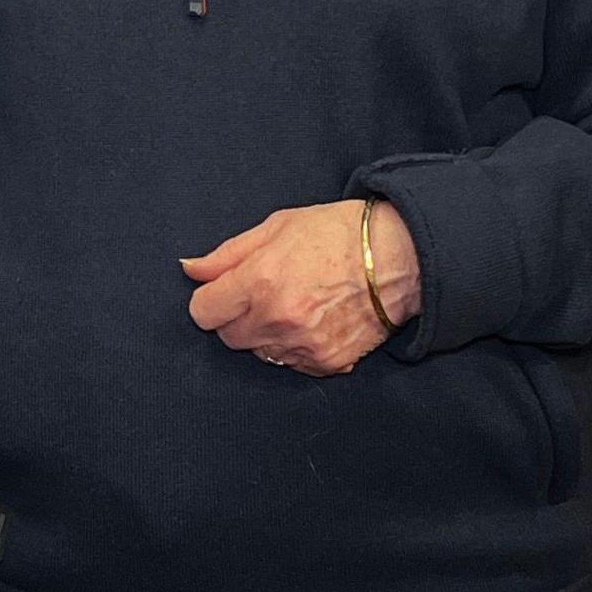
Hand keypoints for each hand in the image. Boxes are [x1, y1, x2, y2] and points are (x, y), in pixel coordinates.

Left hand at [183, 200, 420, 376]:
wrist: (402, 256)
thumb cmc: (339, 233)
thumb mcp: (277, 227)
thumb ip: (228, 254)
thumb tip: (189, 269)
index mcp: (259, 281)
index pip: (203, 312)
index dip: (211, 299)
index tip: (225, 291)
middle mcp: (277, 319)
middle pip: (228, 337)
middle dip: (237, 316)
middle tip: (264, 293)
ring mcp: (303, 346)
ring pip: (259, 353)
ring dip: (266, 334)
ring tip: (295, 304)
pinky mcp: (327, 363)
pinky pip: (291, 364)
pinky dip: (295, 348)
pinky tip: (315, 321)